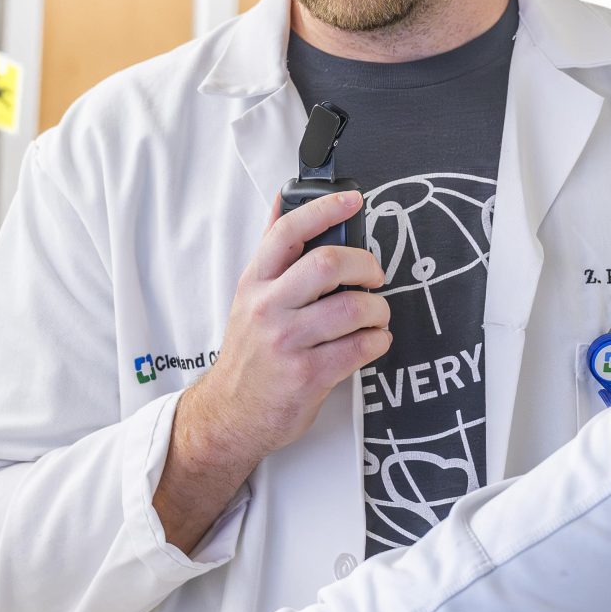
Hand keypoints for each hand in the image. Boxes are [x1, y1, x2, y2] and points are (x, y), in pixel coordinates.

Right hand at [154, 190, 389, 552]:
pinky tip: (372, 342)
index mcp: (255, 283)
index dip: (325, 209)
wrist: (231, 414)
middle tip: (375, 276)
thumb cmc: (250, 354)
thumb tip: (283, 197)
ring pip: (353, 308)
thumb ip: (272, 252)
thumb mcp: (249, 297)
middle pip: (328, 264)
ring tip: (376, 316)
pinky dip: (378, 342)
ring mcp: (286, 343)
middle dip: (366, 265)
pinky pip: (360, 348)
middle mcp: (267, 308)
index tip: (353, 200)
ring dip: (378, 310)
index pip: (288, 232)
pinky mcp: (307, 376)